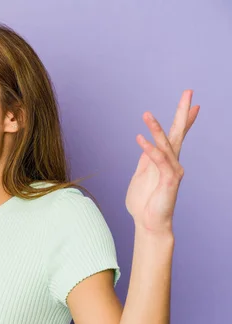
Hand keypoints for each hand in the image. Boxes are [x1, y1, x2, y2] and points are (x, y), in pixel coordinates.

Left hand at [125, 90, 199, 233]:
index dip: (183, 119)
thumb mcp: (141, 175)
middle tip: (189, 92)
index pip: (175, 135)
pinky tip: (140, 138)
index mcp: (164, 160)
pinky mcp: (168, 180)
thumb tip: (146, 144)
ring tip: (146, 114)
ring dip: (155, 129)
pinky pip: (157, 160)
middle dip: (182, 113)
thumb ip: (145, 160)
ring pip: (166, 144)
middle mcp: (172, 162)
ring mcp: (172, 170)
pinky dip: (149, 149)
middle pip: (178, 133)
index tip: (192, 102)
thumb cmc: (144, 202)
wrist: (148, 223)